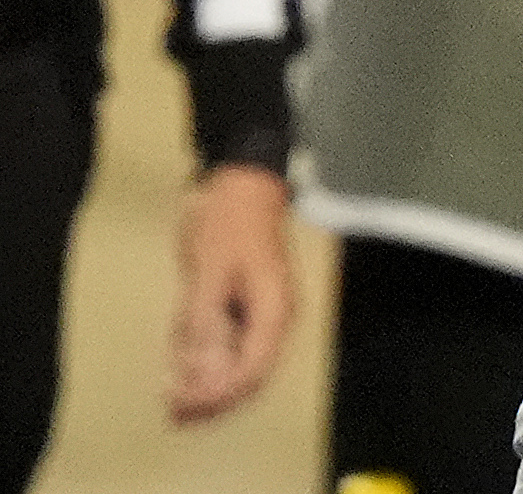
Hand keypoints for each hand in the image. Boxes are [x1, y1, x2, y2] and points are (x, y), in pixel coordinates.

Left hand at [169, 163, 293, 422]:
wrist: (242, 183)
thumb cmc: (228, 224)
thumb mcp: (211, 271)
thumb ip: (205, 322)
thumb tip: (199, 371)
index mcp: (274, 310)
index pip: (253, 369)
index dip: (220, 394)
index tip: (185, 406)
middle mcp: (273, 317)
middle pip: (250, 373)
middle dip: (213, 398)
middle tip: (174, 414)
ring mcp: (260, 310)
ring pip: (239, 362)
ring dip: (208, 384)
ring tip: (173, 401)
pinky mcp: (243, 302)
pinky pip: (229, 344)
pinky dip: (206, 361)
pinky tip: (181, 369)